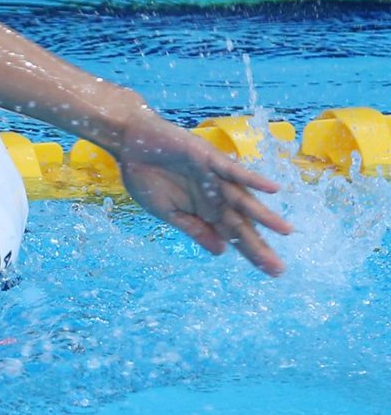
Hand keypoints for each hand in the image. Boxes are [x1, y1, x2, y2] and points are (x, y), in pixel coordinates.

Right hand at [114, 110, 293, 275]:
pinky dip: (251, 179)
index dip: (251, 252)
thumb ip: (193, 228)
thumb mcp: (166, 211)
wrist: (130, 143)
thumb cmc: (145, 175)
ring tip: (284, 231)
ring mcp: (214, 177)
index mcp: (203, 210)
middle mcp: (214, 196)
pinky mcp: (208, 158)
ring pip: (242, 199)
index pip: (232, 235)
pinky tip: (272, 189)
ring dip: (263, 215)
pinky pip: (233, 170)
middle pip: (242, 223)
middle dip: (259, 245)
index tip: (270, 272)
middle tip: (278, 268)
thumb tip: (221, 252)